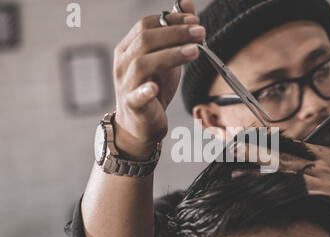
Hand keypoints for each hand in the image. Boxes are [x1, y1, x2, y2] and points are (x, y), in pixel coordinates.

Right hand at [112, 0, 203, 160]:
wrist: (140, 125)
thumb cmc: (153, 88)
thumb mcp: (165, 59)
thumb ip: (174, 34)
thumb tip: (187, 3)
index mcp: (129, 48)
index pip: (146, 24)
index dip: (172, 20)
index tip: (195, 20)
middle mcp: (123, 63)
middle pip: (145, 40)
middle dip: (176, 33)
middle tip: (200, 33)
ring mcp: (125, 84)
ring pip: (142, 63)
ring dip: (170, 55)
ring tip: (195, 52)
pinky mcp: (132, 106)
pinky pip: (136, 96)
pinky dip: (146, 91)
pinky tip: (156, 87)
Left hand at [235, 140, 329, 236]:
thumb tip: (317, 131)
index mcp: (322, 152)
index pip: (289, 143)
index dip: (266, 140)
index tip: (247, 137)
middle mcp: (317, 164)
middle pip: (279, 156)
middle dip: (254, 152)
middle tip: (233, 148)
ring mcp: (317, 183)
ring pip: (281, 176)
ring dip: (256, 174)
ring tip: (234, 172)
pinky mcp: (319, 201)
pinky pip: (291, 197)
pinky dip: (272, 196)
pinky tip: (256, 196)